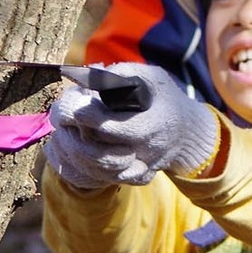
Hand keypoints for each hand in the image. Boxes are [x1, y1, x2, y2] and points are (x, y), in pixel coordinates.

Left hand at [48, 63, 216, 184]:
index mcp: (154, 123)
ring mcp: (145, 166)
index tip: (75, 106)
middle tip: (63, 121)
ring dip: (80, 155)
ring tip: (67, 136)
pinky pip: (111, 179)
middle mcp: (150, 150)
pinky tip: (81, 153)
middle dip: (79, 136)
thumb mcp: (153, 77)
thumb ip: (125, 74)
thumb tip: (93, 72)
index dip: (90, 117)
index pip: (115, 127)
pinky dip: (93, 169)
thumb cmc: (166, 98)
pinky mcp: (140, 176)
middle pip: (105, 152)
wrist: (189, 131)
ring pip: (105, 170)